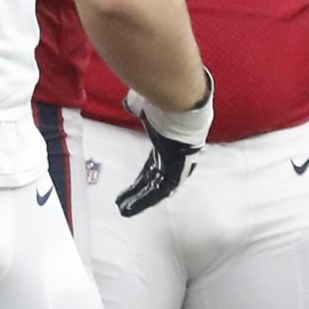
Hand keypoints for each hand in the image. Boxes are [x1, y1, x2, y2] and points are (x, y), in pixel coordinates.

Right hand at [117, 71, 214, 217]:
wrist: (184, 101)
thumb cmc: (169, 99)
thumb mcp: (148, 105)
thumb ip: (139, 106)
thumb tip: (131, 103)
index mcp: (169, 143)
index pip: (156, 164)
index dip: (146, 174)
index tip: (139, 182)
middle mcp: (175, 157)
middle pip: (155, 178)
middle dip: (140, 191)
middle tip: (126, 202)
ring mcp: (177, 164)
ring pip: (156, 188)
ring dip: (140, 199)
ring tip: (124, 209)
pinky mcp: (176, 170)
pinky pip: (160, 190)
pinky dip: (145, 200)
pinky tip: (132, 207)